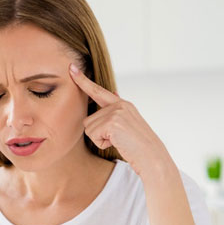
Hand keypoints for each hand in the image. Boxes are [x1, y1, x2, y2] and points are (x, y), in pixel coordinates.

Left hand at [68, 63, 170, 177]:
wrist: (152, 156)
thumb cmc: (137, 146)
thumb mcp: (127, 124)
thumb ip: (115, 112)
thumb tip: (114, 93)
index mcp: (122, 104)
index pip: (98, 91)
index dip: (83, 81)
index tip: (71, 68)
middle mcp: (119, 104)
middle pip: (88, 120)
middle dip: (97, 134)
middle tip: (117, 139)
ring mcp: (116, 112)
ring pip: (88, 127)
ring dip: (100, 139)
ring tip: (118, 141)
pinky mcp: (112, 122)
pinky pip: (92, 134)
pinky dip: (102, 143)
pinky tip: (117, 143)